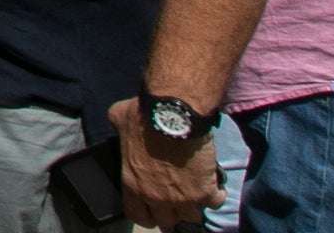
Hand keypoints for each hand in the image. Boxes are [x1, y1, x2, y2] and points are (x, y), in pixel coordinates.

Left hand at [110, 100, 224, 226]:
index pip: (138, 216)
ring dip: (194, 204)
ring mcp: (182, 197)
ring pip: (191, 216)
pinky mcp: (205, 191)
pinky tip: (214, 185)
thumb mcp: (119, 120)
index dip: (147, 214)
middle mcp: (157, 197)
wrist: (173, 114)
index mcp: (133, 184)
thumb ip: (117, 128)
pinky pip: (215, 204)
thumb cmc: (144, 116)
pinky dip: (216, 195)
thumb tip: (117, 122)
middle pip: (167, 220)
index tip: (153, 208)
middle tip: (177, 197)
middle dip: (172, 210)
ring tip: (195, 191)